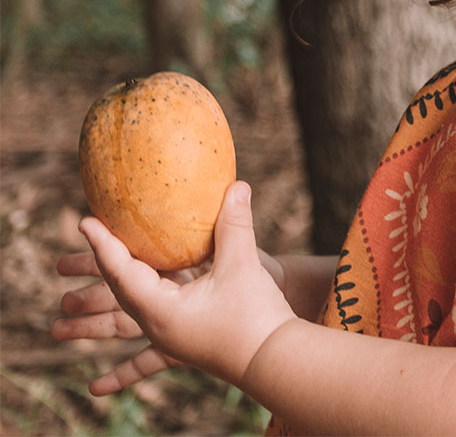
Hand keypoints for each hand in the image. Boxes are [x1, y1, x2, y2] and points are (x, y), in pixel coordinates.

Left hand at [52, 182, 294, 394]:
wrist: (276, 358)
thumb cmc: (255, 314)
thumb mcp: (242, 265)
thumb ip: (234, 224)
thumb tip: (236, 185)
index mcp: (161, 309)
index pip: (121, 272)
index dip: (102, 245)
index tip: (84, 222)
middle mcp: (158, 326)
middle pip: (116, 295)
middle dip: (93, 270)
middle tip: (73, 249)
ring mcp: (169, 338)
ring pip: (123, 321)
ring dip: (92, 316)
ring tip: (59, 315)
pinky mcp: (184, 344)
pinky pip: (145, 360)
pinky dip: (120, 372)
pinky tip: (95, 389)